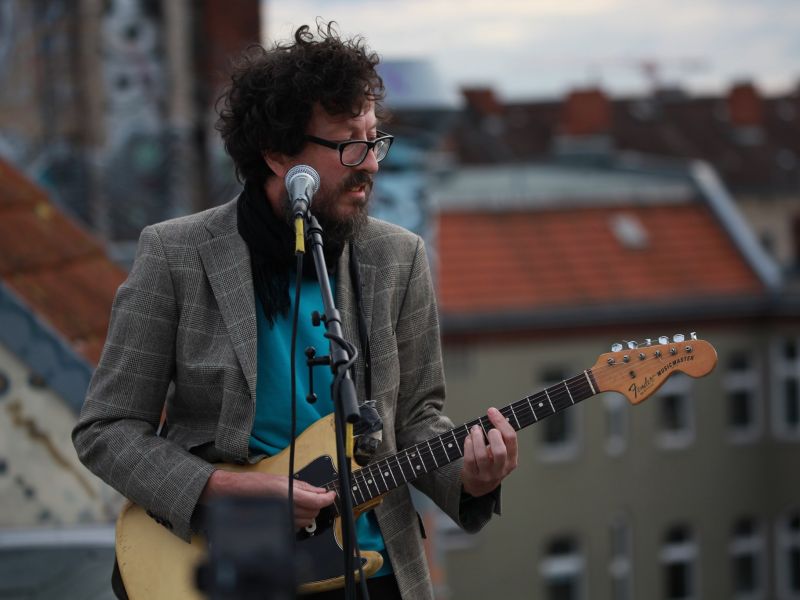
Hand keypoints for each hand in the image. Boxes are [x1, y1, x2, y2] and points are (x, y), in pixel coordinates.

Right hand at [202, 470, 335, 529]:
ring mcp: (283, 520)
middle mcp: (287, 509)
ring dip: (310, 511)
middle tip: (315, 495)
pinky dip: (300, 518)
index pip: (317, 501)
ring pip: (308, 520)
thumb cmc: (256, 485)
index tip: (331, 495)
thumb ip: (304, 487)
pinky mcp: (279, 526)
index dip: (328, 498)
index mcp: (289, 494)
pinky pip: (297, 525)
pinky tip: (294, 510)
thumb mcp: (282, 480)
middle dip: (317, 503)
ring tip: (301, 501)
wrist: (236, 495)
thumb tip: (320, 491)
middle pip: (314, 511)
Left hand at [461, 407, 517, 497]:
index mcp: (512, 461)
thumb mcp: (501, 453)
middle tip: (486, 428)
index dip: (501, 422)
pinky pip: (469, 459)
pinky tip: (468, 438)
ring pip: (482, 455)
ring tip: (475, 429)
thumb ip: (500, 438)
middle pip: (500, 451)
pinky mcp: (473, 475)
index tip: (492, 411)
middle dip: (492, 435)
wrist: (480, 486)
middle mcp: (501, 469)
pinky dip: (468, 445)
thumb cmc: (491, 462)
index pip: (511, 439)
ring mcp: (486, 474)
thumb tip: (493, 414)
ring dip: (477, 438)